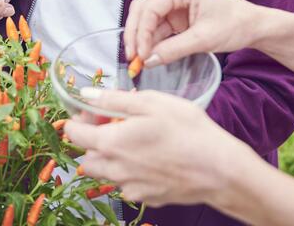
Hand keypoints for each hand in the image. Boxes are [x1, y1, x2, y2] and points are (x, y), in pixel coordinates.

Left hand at [65, 89, 262, 207]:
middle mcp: (115, 170)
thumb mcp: (152, 103)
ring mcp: (130, 187)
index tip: (94, 110)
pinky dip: (130, 171)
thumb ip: (114, 100)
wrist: (219, 170)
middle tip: (114, 124)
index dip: (79, 118)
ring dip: (109, 157)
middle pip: (86, 158)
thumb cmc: (188, 131)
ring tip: (133, 140)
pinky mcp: (146, 198)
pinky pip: (127, 184)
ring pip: (104, 174)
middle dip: (92, 141)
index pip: (74, 134)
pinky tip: (151, 158)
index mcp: (111, 143)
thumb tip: (87, 96)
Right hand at [124, 0, 269, 66]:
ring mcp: (174, 2)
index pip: (151, 7)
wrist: (252, 27)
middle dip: (135, 34)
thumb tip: (148, 61)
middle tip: (133, 58)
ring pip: (146, 19)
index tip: (140, 54)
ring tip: (139, 61)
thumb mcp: (204, 40)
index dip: (141, 31)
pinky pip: (156, 28)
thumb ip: (173, 50)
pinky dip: (151, 42)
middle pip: (143, 9)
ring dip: (141, 39)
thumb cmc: (235, 25)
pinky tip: (148, 56)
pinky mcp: (175, 15)